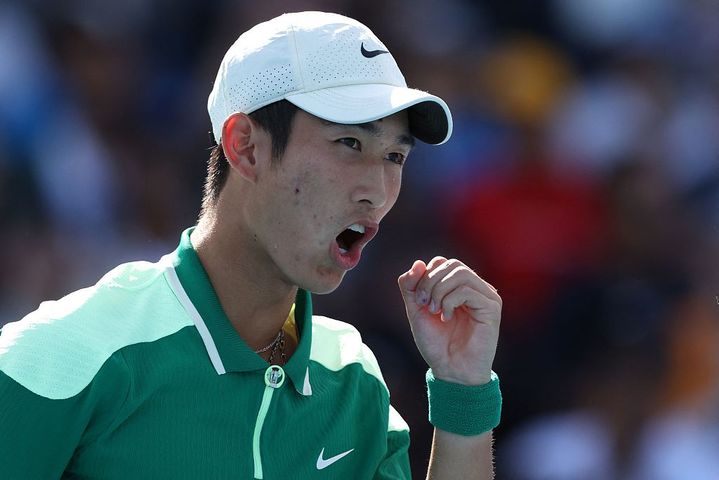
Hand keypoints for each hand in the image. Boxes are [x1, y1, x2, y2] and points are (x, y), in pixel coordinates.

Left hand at [398, 257, 500, 385]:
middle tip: (424, 305)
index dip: (425, 275)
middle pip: (452, 264)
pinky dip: (450, 302)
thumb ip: (412, 287)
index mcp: (458, 287)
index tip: (417, 298)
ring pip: (460, 274)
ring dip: (440, 291)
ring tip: (435, 311)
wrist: (450, 371)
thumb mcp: (416, 311)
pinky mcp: (492, 307)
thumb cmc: (436, 343)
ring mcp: (486, 296)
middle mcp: (475, 288)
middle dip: (430, 282)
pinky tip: (447, 318)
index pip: (442, 262)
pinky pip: (468, 290)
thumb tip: (418, 263)